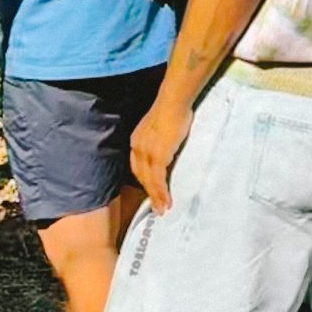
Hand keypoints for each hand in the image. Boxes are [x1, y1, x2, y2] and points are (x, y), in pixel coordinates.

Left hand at [130, 93, 193, 214]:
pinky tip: (166, 202)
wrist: (173, 102)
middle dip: (149, 192)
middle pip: (141, 176)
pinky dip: (161, 193)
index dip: (144, 180)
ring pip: (149, 181)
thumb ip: (160, 139)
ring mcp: (146, 153)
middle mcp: (138, 148)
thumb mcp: (160, 127)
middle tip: (157, 206)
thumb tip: (167, 147)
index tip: (151, 191)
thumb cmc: (171, 110)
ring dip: (156, 197)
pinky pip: (158, 180)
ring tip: (162, 210)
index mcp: (137, 141)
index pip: (138, 166)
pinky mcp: (158, 156)